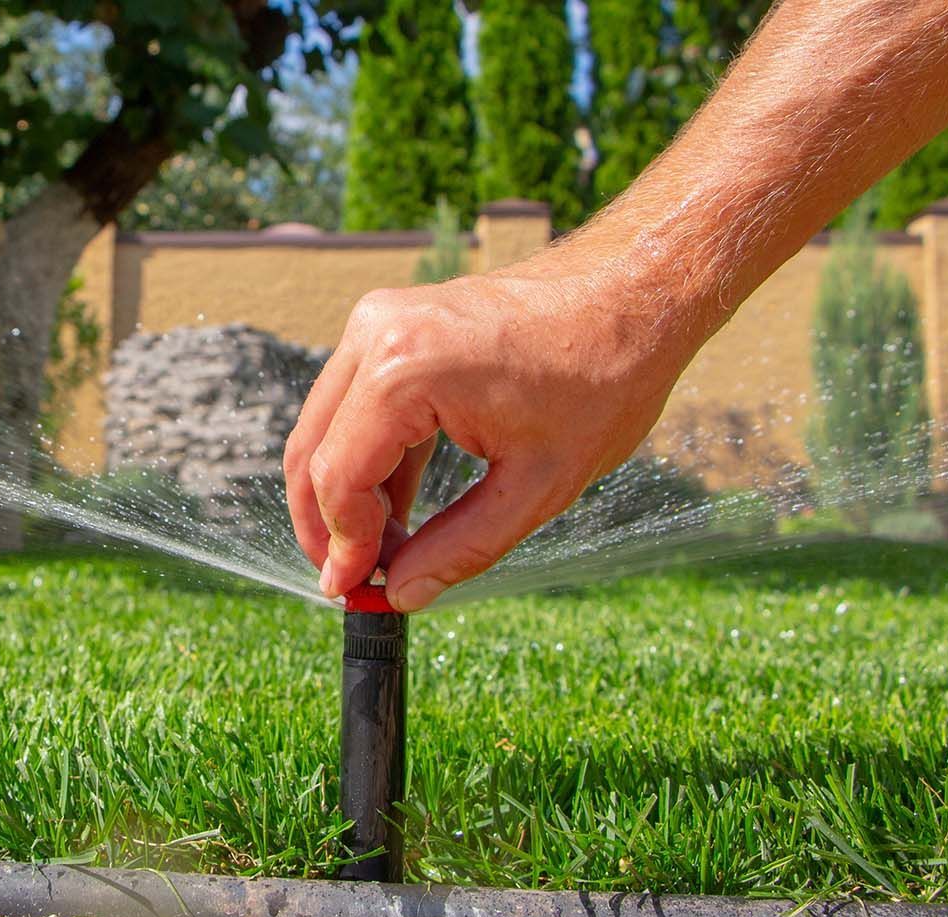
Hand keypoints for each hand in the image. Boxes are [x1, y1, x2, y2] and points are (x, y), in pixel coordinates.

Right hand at [283, 248, 698, 610]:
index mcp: (405, 371)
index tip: (358, 590)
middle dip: (326, 525)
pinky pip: (355, 402)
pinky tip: (394, 507)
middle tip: (353, 579)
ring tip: (381, 551)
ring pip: (326, 427)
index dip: (342, 544)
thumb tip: (400, 593)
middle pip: (314, 450)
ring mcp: (379, 320)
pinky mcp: (392, 321)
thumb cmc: (602, 379)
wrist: (633, 292)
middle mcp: (376, 333)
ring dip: (343, 493)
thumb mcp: (538, 486)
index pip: (338, 478)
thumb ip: (461, 548)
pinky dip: (365, 457)